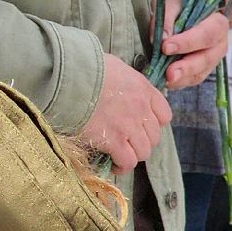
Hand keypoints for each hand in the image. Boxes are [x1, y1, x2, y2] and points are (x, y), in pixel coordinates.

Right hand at [82, 53, 170, 174]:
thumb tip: (117, 86)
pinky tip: (113, 164)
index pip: (164, 114)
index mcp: (142, 89)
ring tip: (118, 154)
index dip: (153, 123)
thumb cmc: (83, 66)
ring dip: (132, 154)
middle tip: (125, 141)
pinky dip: (122, 166)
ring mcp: (129, 126)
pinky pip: (127, 161)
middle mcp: (141, 109)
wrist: (67, 75)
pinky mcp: (113, 140)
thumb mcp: (112, 66)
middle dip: (141, 140)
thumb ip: (123, 80)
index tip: (140, 125)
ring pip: (143, 151)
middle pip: (154, 136)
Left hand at [160, 0, 229, 89]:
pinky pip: (194, 79)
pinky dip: (180, 82)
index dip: (187, 42)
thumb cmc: (177, 6)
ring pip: (201, 72)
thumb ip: (167, 18)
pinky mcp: (203, 69)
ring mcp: (212, 58)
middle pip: (206, 58)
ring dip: (183, 78)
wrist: (181, 12)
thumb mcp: (171, 4)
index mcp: (217, 23)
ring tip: (166, 81)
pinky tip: (167, 83)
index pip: (206, 34)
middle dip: (187, 67)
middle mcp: (219, 43)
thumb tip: (162, 38)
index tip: (166, 47)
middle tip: (169, 73)